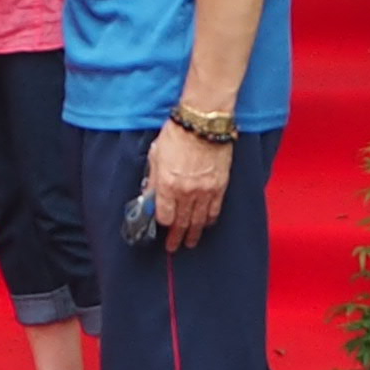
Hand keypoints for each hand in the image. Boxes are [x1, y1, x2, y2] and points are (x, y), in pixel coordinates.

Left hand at [147, 122, 232, 247]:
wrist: (204, 122)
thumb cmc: (178, 134)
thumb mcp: (156, 155)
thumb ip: (152, 179)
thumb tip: (149, 196)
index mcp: (167, 185)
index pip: (164, 216)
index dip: (162, 224)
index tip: (161, 226)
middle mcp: (186, 192)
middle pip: (181, 223)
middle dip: (177, 237)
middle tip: (174, 247)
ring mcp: (205, 191)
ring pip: (199, 220)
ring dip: (194, 233)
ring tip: (190, 242)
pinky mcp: (220, 186)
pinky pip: (214, 210)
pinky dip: (209, 220)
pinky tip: (206, 224)